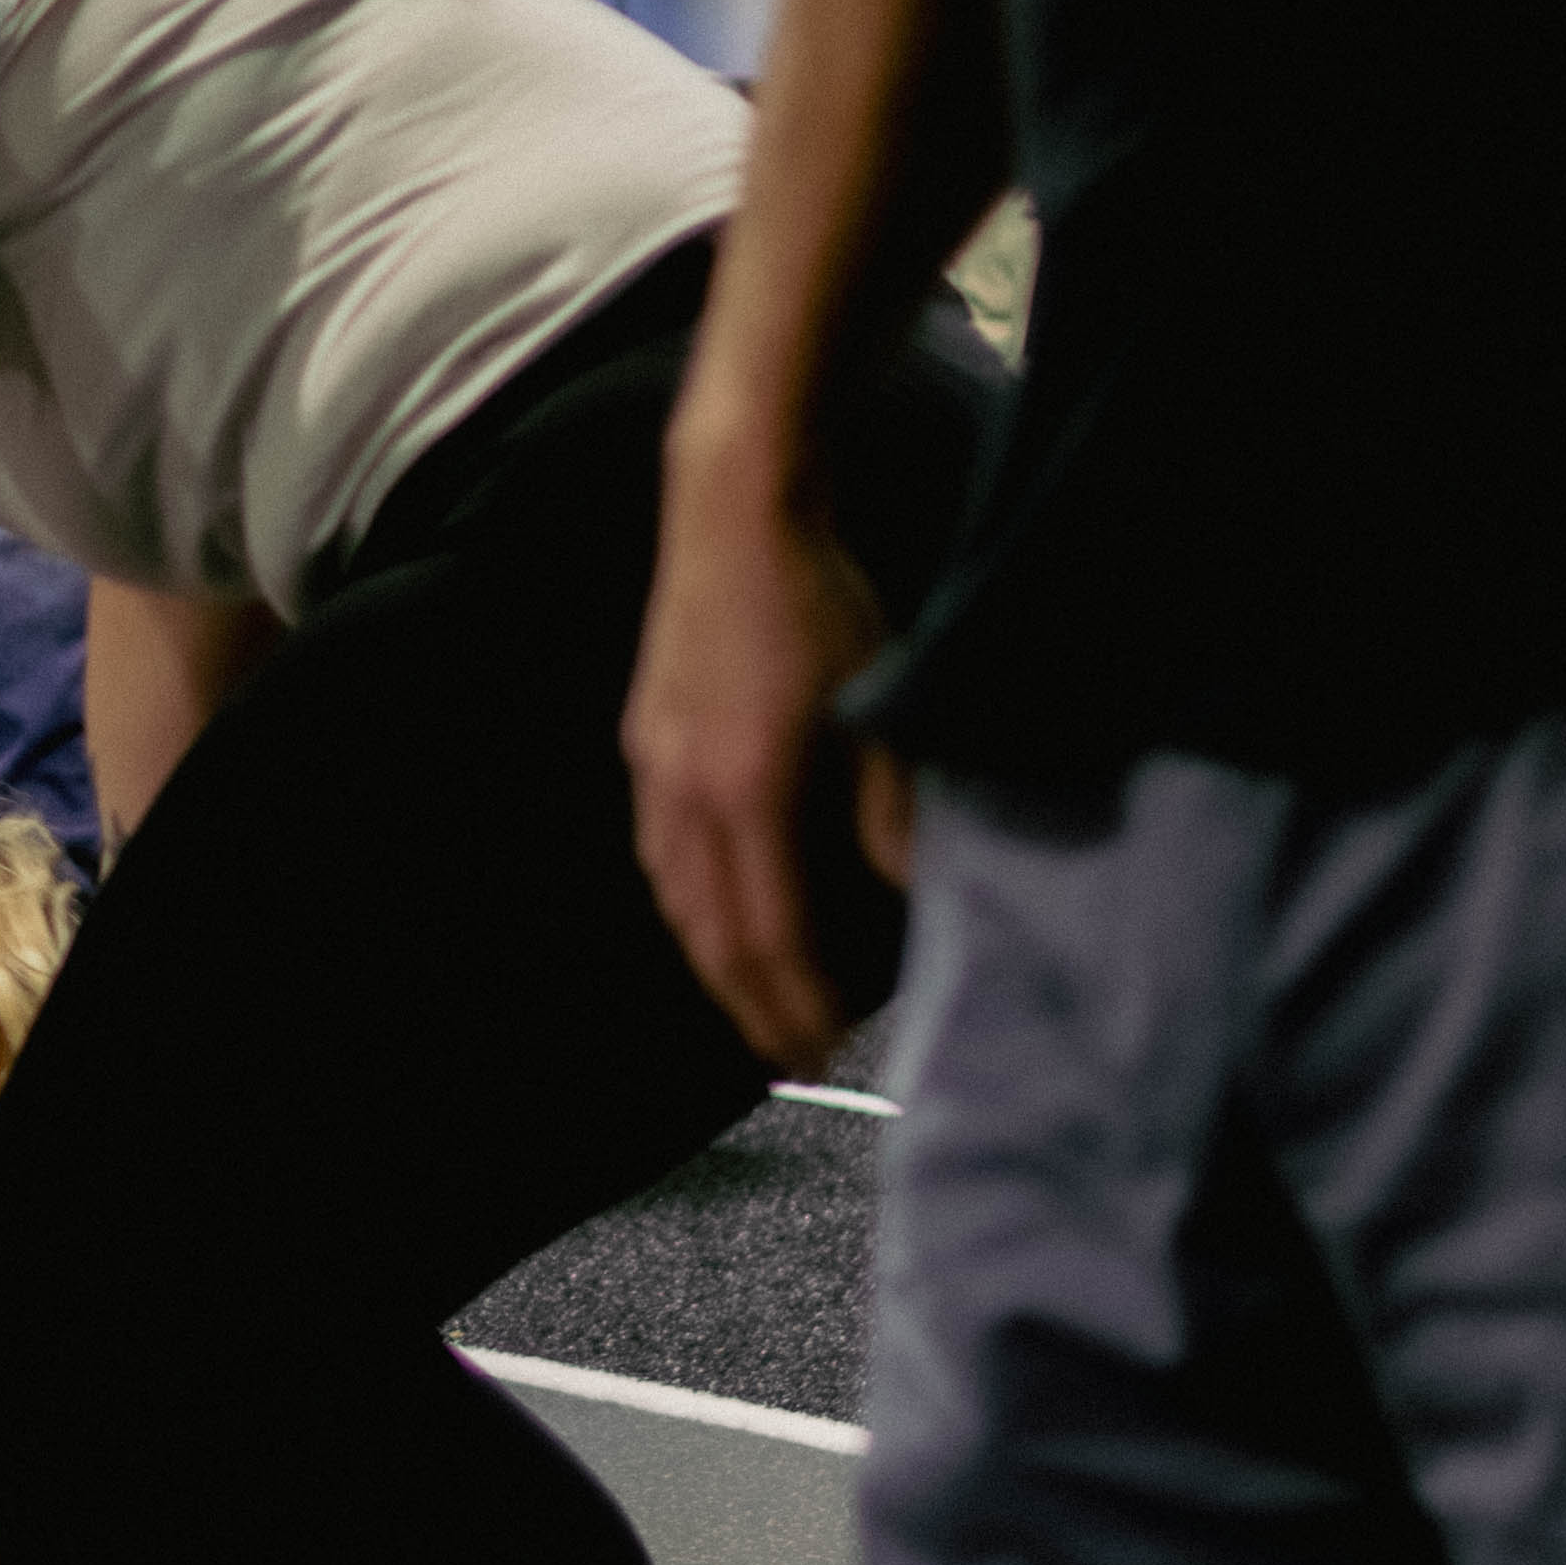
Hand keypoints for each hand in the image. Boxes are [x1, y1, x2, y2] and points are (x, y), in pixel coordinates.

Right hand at [623, 479, 890, 1064]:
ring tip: (750, 998)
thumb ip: (892, 813)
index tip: (827, 1047)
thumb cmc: (815, 597)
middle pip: (710, 935)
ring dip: (713, 961)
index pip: (770, 936)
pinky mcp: (645, 737)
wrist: (734, 507)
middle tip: (791, 1057)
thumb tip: (920, 894)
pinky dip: (685, 902)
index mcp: (746, 794)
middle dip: (750, 1005)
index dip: (798, 1002)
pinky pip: (658, 851)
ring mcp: (654, 766)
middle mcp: (685, 793)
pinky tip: (706, 905)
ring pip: (674, 898)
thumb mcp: (876, 708)